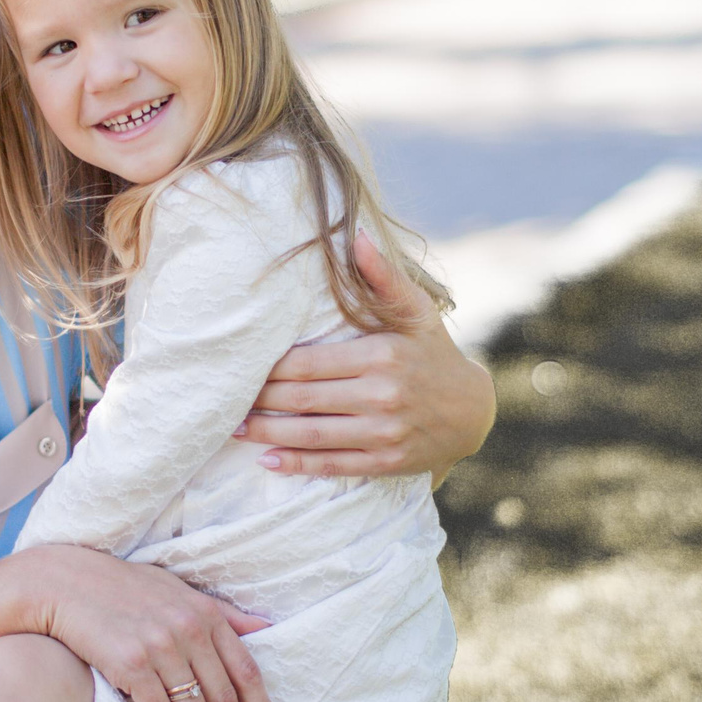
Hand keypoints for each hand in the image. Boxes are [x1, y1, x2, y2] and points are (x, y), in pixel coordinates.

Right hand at [19, 544, 281, 701]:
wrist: (66, 583)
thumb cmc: (124, 588)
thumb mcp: (179, 591)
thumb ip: (223, 613)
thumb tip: (265, 629)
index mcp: (207, 614)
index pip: (246, 671)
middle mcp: (189, 630)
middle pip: (223, 699)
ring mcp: (160, 647)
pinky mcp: (130, 664)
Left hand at [240, 232, 495, 478]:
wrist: (472, 412)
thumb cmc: (433, 353)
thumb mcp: (417, 311)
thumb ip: (384, 277)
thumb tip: (357, 235)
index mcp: (382, 356)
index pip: (310, 364)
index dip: (271, 368)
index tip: (245, 367)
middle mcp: (382, 396)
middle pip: (304, 399)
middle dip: (261, 400)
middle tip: (229, 399)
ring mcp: (384, 433)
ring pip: (312, 435)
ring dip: (268, 433)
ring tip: (236, 429)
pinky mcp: (385, 462)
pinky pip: (332, 465)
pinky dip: (297, 465)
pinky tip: (268, 461)